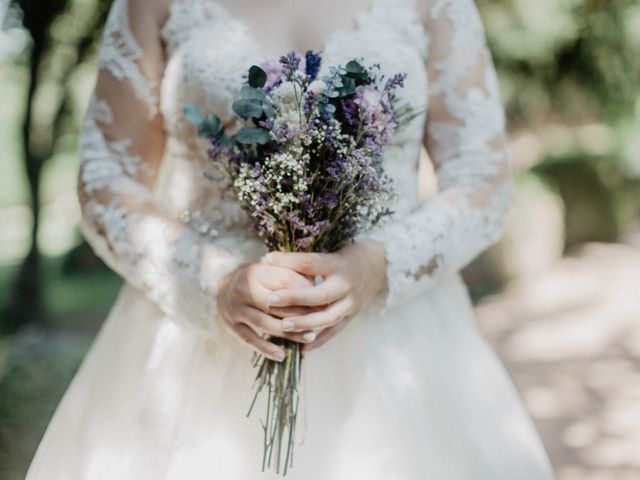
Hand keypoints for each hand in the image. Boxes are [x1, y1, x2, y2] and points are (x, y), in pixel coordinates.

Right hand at [216, 262, 320, 361]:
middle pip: (275, 306)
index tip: (324, 302)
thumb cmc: (259, 278)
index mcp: (256, 272)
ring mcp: (235, 309)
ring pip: (265, 324)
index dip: (305, 293)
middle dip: (300, 314)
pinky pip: (250, 339)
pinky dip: (266, 349)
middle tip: (321, 322)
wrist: (222, 286)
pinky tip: (282, 355)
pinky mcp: (231, 325)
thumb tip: (318, 292)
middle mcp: (243, 290)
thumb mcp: (273, 270)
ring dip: (289, 333)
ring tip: (309, 337)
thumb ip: (294, 276)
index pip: (285, 283)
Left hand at [260, 239, 387, 352]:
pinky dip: (319, 341)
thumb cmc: (350, 256)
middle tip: (270, 299)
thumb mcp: (331, 252)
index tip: (266, 260)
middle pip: (319, 294)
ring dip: (305, 323)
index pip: (310, 263)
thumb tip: (267, 260)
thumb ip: (303, 260)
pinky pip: (335, 331)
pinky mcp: (352, 316)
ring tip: (283, 326)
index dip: (288, 261)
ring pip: (327, 317)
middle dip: (294, 298)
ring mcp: (351, 303)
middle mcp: (346, 285)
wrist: (382, 266)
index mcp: (339, 265)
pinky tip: (302, 349)